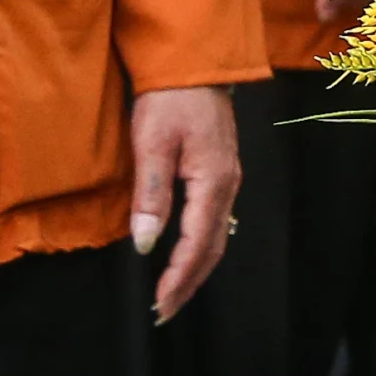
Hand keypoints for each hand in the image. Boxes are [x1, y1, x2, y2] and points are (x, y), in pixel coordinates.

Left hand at [131, 85, 240, 323]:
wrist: (195, 63)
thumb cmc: (170, 100)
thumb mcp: (153, 144)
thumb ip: (152, 195)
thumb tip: (147, 243)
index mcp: (213, 181)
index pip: (197, 242)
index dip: (178, 277)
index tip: (158, 305)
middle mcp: (228, 185)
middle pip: (214, 247)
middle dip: (190, 282)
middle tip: (164, 312)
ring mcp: (228, 178)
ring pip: (218, 235)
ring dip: (196, 268)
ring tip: (173, 292)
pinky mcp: (221, 171)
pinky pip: (216, 221)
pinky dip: (201, 247)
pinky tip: (186, 254)